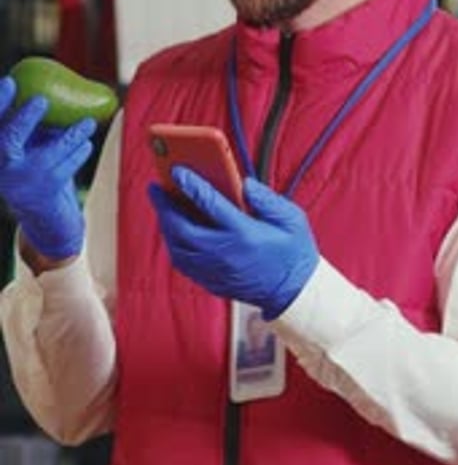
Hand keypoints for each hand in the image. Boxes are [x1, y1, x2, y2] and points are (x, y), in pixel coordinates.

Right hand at [0, 76, 95, 258]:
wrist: (43, 213)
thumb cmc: (35, 165)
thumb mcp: (28, 145)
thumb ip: (30, 122)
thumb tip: (44, 82)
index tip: (10, 81)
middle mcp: (2, 168)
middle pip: (7, 139)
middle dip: (24, 118)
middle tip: (42, 100)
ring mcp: (24, 181)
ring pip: (47, 151)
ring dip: (72, 133)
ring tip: (88, 122)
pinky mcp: (48, 189)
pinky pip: (67, 163)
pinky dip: (79, 150)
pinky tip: (86, 142)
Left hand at [149, 167, 319, 319]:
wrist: (294, 294)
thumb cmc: (294, 253)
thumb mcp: (292, 219)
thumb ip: (267, 199)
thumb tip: (244, 184)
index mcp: (244, 234)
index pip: (210, 203)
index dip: (190, 184)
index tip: (176, 170)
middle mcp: (224, 253)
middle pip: (183, 228)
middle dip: (165, 206)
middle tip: (156, 188)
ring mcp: (215, 270)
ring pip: (177, 247)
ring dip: (166, 225)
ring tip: (163, 207)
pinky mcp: (211, 282)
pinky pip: (183, 262)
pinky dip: (174, 243)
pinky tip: (174, 231)